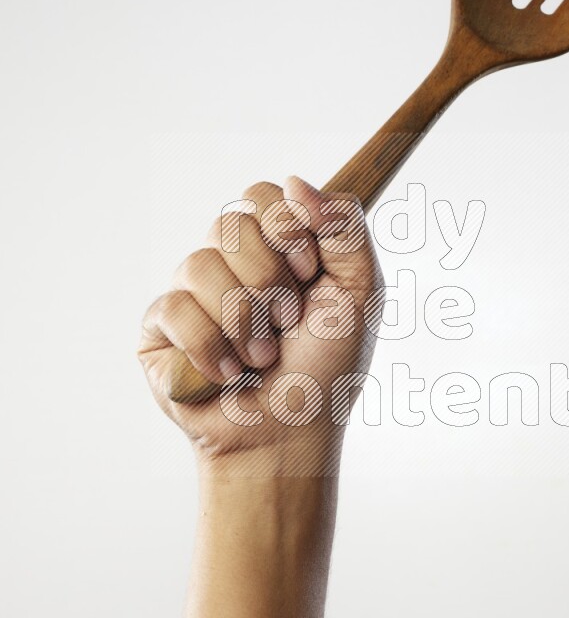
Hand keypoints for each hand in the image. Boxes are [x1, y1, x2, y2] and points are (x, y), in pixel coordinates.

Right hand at [138, 176, 383, 478]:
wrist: (289, 435)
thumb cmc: (326, 370)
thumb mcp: (360, 292)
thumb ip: (346, 227)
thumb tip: (297, 182)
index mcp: (276, 248)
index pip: (264, 195)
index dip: (286, 229)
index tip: (308, 272)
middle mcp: (231, 264)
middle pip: (232, 222)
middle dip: (270, 281)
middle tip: (287, 323)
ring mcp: (192, 293)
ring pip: (201, 264)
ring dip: (245, 322)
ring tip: (261, 358)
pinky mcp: (159, 329)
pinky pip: (174, 307)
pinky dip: (211, 347)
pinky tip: (227, 375)